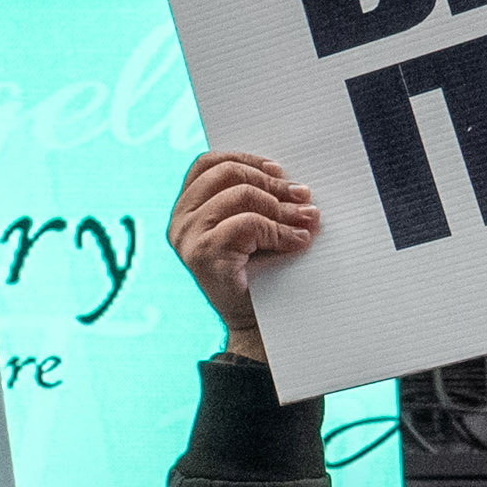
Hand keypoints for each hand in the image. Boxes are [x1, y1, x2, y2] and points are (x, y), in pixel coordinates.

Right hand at [167, 151, 317, 360]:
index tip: (280, 171)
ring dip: (281, 207)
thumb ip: (263, 202)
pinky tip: (298, 241)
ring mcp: (187, 238)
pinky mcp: (204, 255)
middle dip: (272, 182)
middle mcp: (180, 222)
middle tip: (303, 196)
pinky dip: (280, 230)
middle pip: (226, 173)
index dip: (247, 159)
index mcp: (186, 210)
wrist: (253, 327)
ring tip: (306, 219)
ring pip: (241, 195)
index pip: (209, 164)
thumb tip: (298, 186)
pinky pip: (249, 224)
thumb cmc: (257, 276)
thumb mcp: (255, 229)